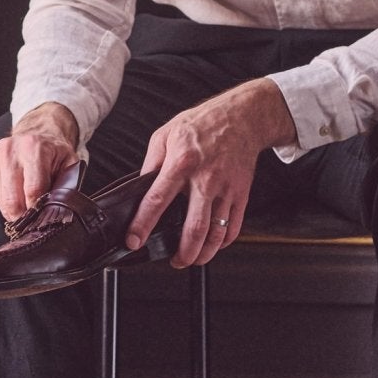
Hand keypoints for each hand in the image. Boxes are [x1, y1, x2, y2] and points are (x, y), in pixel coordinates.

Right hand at [0, 103, 79, 224]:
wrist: (36, 134)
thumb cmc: (54, 153)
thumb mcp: (69, 164)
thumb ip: (67, 184)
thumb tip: (60, 209)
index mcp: (33, 147)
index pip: (33, 190)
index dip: (39, 210)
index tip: (44, 217)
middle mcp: (9, 151)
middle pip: (13, 200)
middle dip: (25, 216)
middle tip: (36, 219)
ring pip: (3, 202)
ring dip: (17, 210)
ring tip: (29, 203)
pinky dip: (7, 203)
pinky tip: (18, 194)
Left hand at [124, 79, 296, 267]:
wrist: (243, 117)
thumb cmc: (203, 123)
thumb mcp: (166, 134)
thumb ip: (152, 162)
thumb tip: (142, 187)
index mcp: (182, 163)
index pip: (157, 200)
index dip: (143, 225)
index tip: (134, 240)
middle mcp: (205, 179)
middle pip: (194, 228)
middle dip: (183, 253)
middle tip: (174, 260)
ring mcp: (226, 189)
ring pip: (216, 233)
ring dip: (203, 253)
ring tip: (192, 258)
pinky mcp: (241, 193)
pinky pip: (234, 227)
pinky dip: (223, 242)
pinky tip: (213, 245)